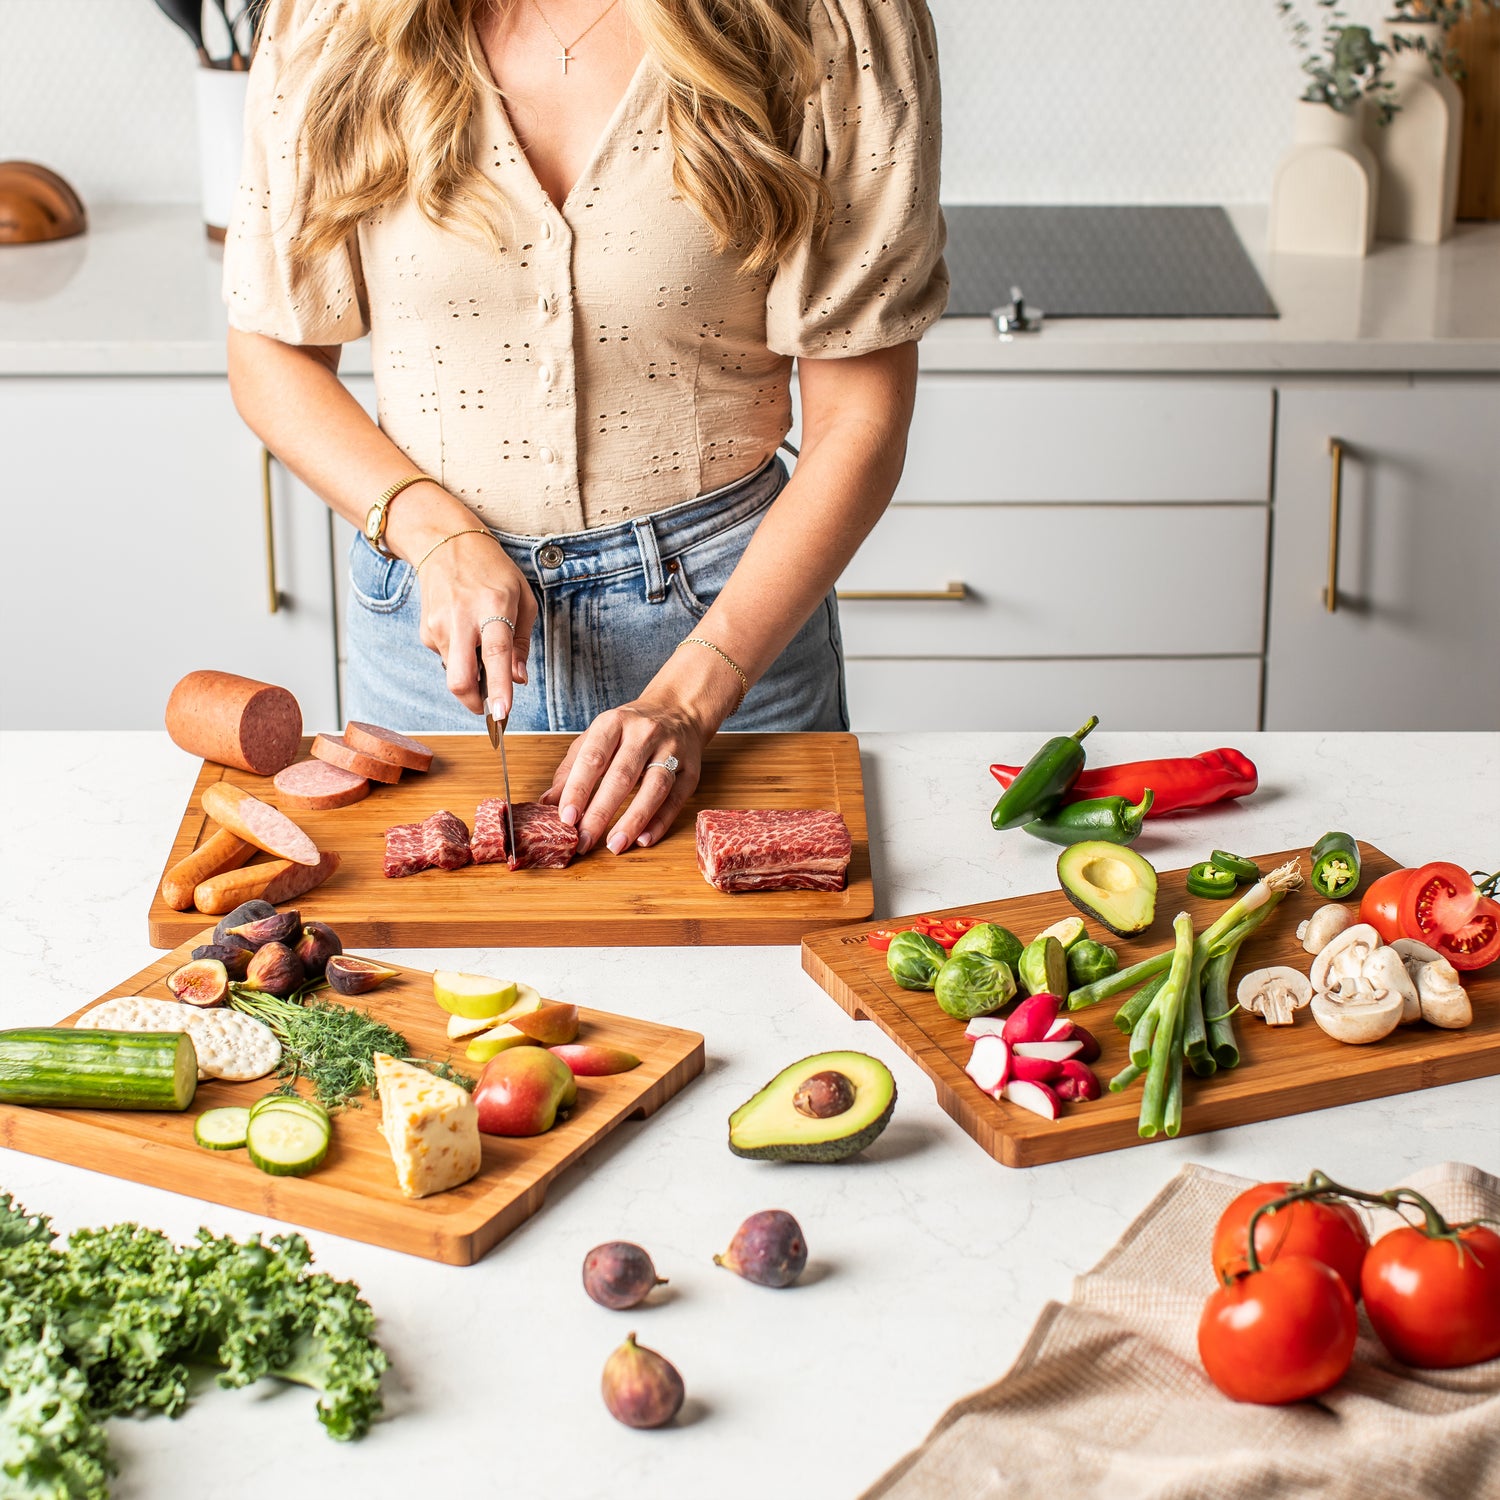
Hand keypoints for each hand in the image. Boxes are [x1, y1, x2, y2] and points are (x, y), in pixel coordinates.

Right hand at [415, 532, 536, 716]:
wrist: (445, 543)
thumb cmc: (491, 570)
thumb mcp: (522, 598)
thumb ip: (522, 642)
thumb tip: (518, 678)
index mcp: (493, 606)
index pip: (495, 655)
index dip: (499, 688)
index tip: (501, 714)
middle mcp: (462, 618)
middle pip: (460, 679)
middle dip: (474, 703)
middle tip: (489, 705)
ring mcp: (439, 625)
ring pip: (453, 673)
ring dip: (470, 675)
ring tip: (480, 646)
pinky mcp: (425, 631)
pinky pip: (446, 659)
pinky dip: (460, 657)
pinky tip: (465, 633)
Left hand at [541, 689, 713, 854]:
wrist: (679, 710)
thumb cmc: (629, 729)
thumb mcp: (596, 738)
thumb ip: (571, 769)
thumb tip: (547, 803)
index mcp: (614, 723)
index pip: (593, 758)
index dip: (578, 789)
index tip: (566, 818)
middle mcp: (644, 734)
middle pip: (622, 776)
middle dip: (601, 812)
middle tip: (584, 840)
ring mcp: (672, 751)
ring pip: (654, 787)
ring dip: (633, 819)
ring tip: (614, 845)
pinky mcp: (691, 770)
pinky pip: (676, 799)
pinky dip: (660, 822)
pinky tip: (644, 839)